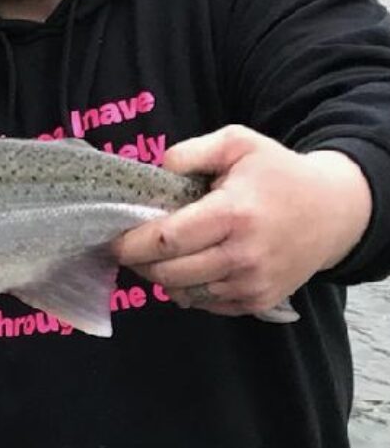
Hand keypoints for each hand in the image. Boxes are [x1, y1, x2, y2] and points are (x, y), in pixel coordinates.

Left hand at [112, 126, 371, 317]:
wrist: (332, 212)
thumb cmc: (278, 174)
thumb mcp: (238, 143)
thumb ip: (192, 152)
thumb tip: (157, 171)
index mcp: (233, 214)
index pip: (168, 240)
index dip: (133, 244)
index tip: (114, 240)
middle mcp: (243, 255)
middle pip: (169, 273)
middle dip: (141, 263)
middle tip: (131, 249)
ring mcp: (251, 283)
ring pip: (183, 294)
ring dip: (163, 278)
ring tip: (160, 256)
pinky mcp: (257, 301)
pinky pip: (206, 304)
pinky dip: (190, 289)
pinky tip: (193, 266)